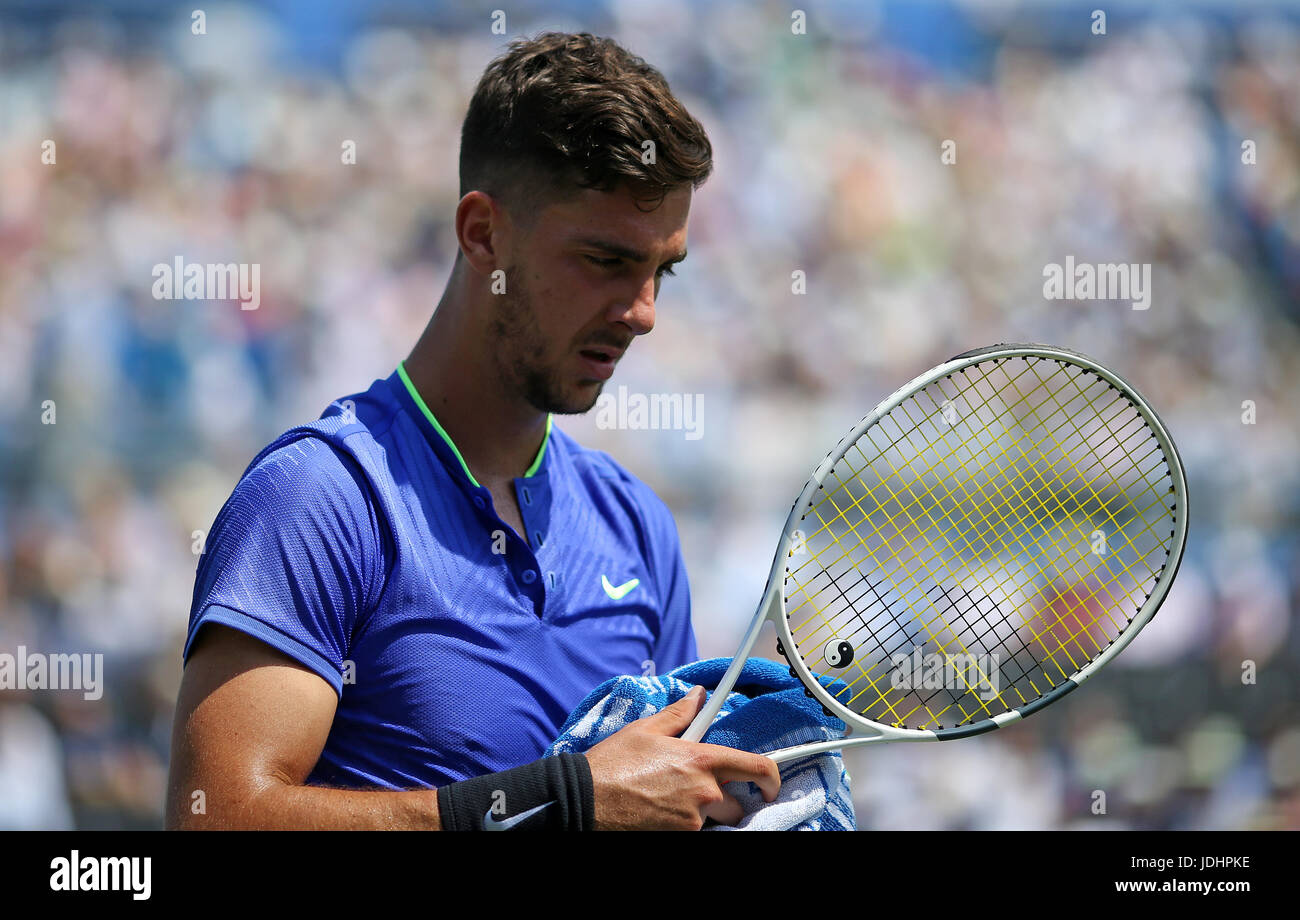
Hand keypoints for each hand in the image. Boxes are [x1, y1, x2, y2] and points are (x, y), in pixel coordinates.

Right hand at [583, 685, 780, 829]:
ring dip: (701, 816)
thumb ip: (679, 714)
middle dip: (721, 800)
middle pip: (735, 803)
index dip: (772, 778)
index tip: (770, 785)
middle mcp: (704, 793)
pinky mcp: (679, 839)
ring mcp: (692, 822)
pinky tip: (661, 816)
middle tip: (692, 792)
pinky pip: (694, 834)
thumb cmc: (613, 765)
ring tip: (669, 804)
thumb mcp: (645, 730)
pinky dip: (683, 826)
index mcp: (701, 760)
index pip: (757, 768)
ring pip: (713, 822)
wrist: (585, 801)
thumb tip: (697, 696)